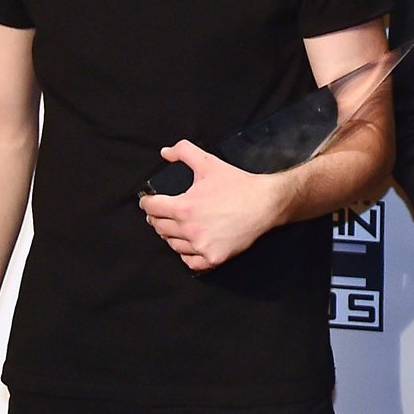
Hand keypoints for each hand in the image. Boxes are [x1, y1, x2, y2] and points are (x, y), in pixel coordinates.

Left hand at [139, 140, 294, 271]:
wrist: (266, 203)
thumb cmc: (239, 185)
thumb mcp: (209, 163)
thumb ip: (184, 151)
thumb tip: (165, 152)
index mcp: (184, 207)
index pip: (151, 208)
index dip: (147, 202)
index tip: (150, 201)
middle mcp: (189, 230)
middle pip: (159, 227)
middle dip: (158, 217)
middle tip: (164, 213)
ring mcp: (201, 246)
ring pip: (172, 244)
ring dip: (172, 235)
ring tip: (179, 227)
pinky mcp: (214, 257)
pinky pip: (190, 262)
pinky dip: (187, 254)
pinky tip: (191, 244)